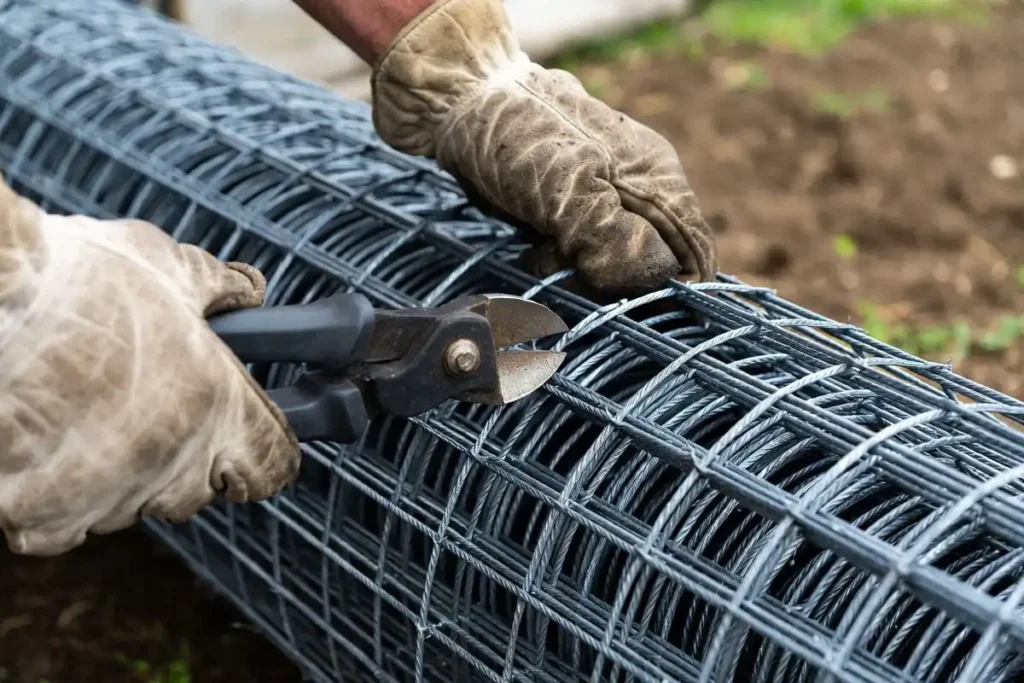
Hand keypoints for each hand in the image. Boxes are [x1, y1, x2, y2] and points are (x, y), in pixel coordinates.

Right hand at [0, 176, 299, 555]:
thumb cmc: (71, 280)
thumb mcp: (164, 265)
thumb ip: (218, 287)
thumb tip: (248, 292)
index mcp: (216, 404)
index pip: (273, 464)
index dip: (266, 454)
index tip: (251, 445)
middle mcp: (171, 460)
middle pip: (197, 489)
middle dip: (183, 457)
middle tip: (145, 408)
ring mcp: (108, 494)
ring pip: (131, 506)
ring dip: (119, 476)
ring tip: (82, 415)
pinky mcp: (44, 518)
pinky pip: (66, 526)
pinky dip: (58, 499)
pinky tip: (43, 448)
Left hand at [370, 0, 717, 294]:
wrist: (460, 100)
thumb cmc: (516, 135)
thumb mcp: (567, 187)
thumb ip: (612, 237)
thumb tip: (650, 278)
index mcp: (658, 180)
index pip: (694, 254)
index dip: (669, 288)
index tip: (625, 300)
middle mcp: (640, 193)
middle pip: (649, 268)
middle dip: (609, 280)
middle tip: (568, 261)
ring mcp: (606, 200)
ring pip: (609, 266)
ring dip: (574, 269)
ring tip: (540, 246)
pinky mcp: (573, 209)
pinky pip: (577, 255)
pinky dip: (554, 258)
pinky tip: (530, 244)